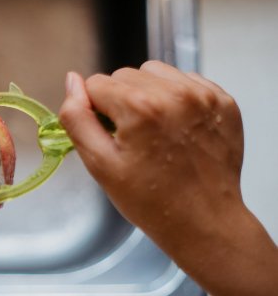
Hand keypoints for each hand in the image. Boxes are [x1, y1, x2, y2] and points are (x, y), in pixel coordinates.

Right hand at [60, 60, 245, 253]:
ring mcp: (204, 95)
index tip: (110, 138)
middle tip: (132, 139)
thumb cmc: (148, 200)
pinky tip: (177, 128)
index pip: (96, 84)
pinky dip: (175, 98)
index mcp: (141, 107)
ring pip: (155, 73)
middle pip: (125, 75)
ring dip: (147, 94)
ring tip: (154, 130)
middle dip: (120, 102)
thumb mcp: (99, 164)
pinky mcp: (223, 101)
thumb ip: (77, 118)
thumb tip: (71, 81)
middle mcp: (175, 92)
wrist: (203, 222)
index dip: (95, 111)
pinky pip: (185, 81)